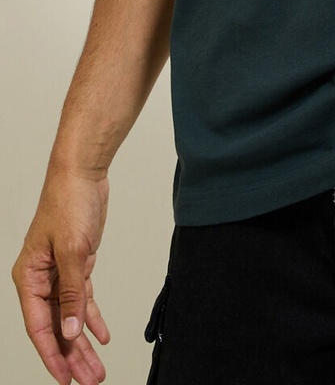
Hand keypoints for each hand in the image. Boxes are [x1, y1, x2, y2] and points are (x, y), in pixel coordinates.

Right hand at [12, 172, 110, 384]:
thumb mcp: (72, 252)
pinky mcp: (76, 265)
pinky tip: (102, 335)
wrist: (82, 174)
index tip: (65, 379)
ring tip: (98, 368)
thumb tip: (71, 332)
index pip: (39, 327)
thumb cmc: (68, 204)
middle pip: (56, 326)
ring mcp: (58, 273)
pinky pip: (82, 299)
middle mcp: (39, 280)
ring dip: (84, 342)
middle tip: (90, 380)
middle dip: (73, 356)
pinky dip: (92, 317)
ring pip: (70, 317)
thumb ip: (71, 294)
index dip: (53, 355)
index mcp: (28, 278)